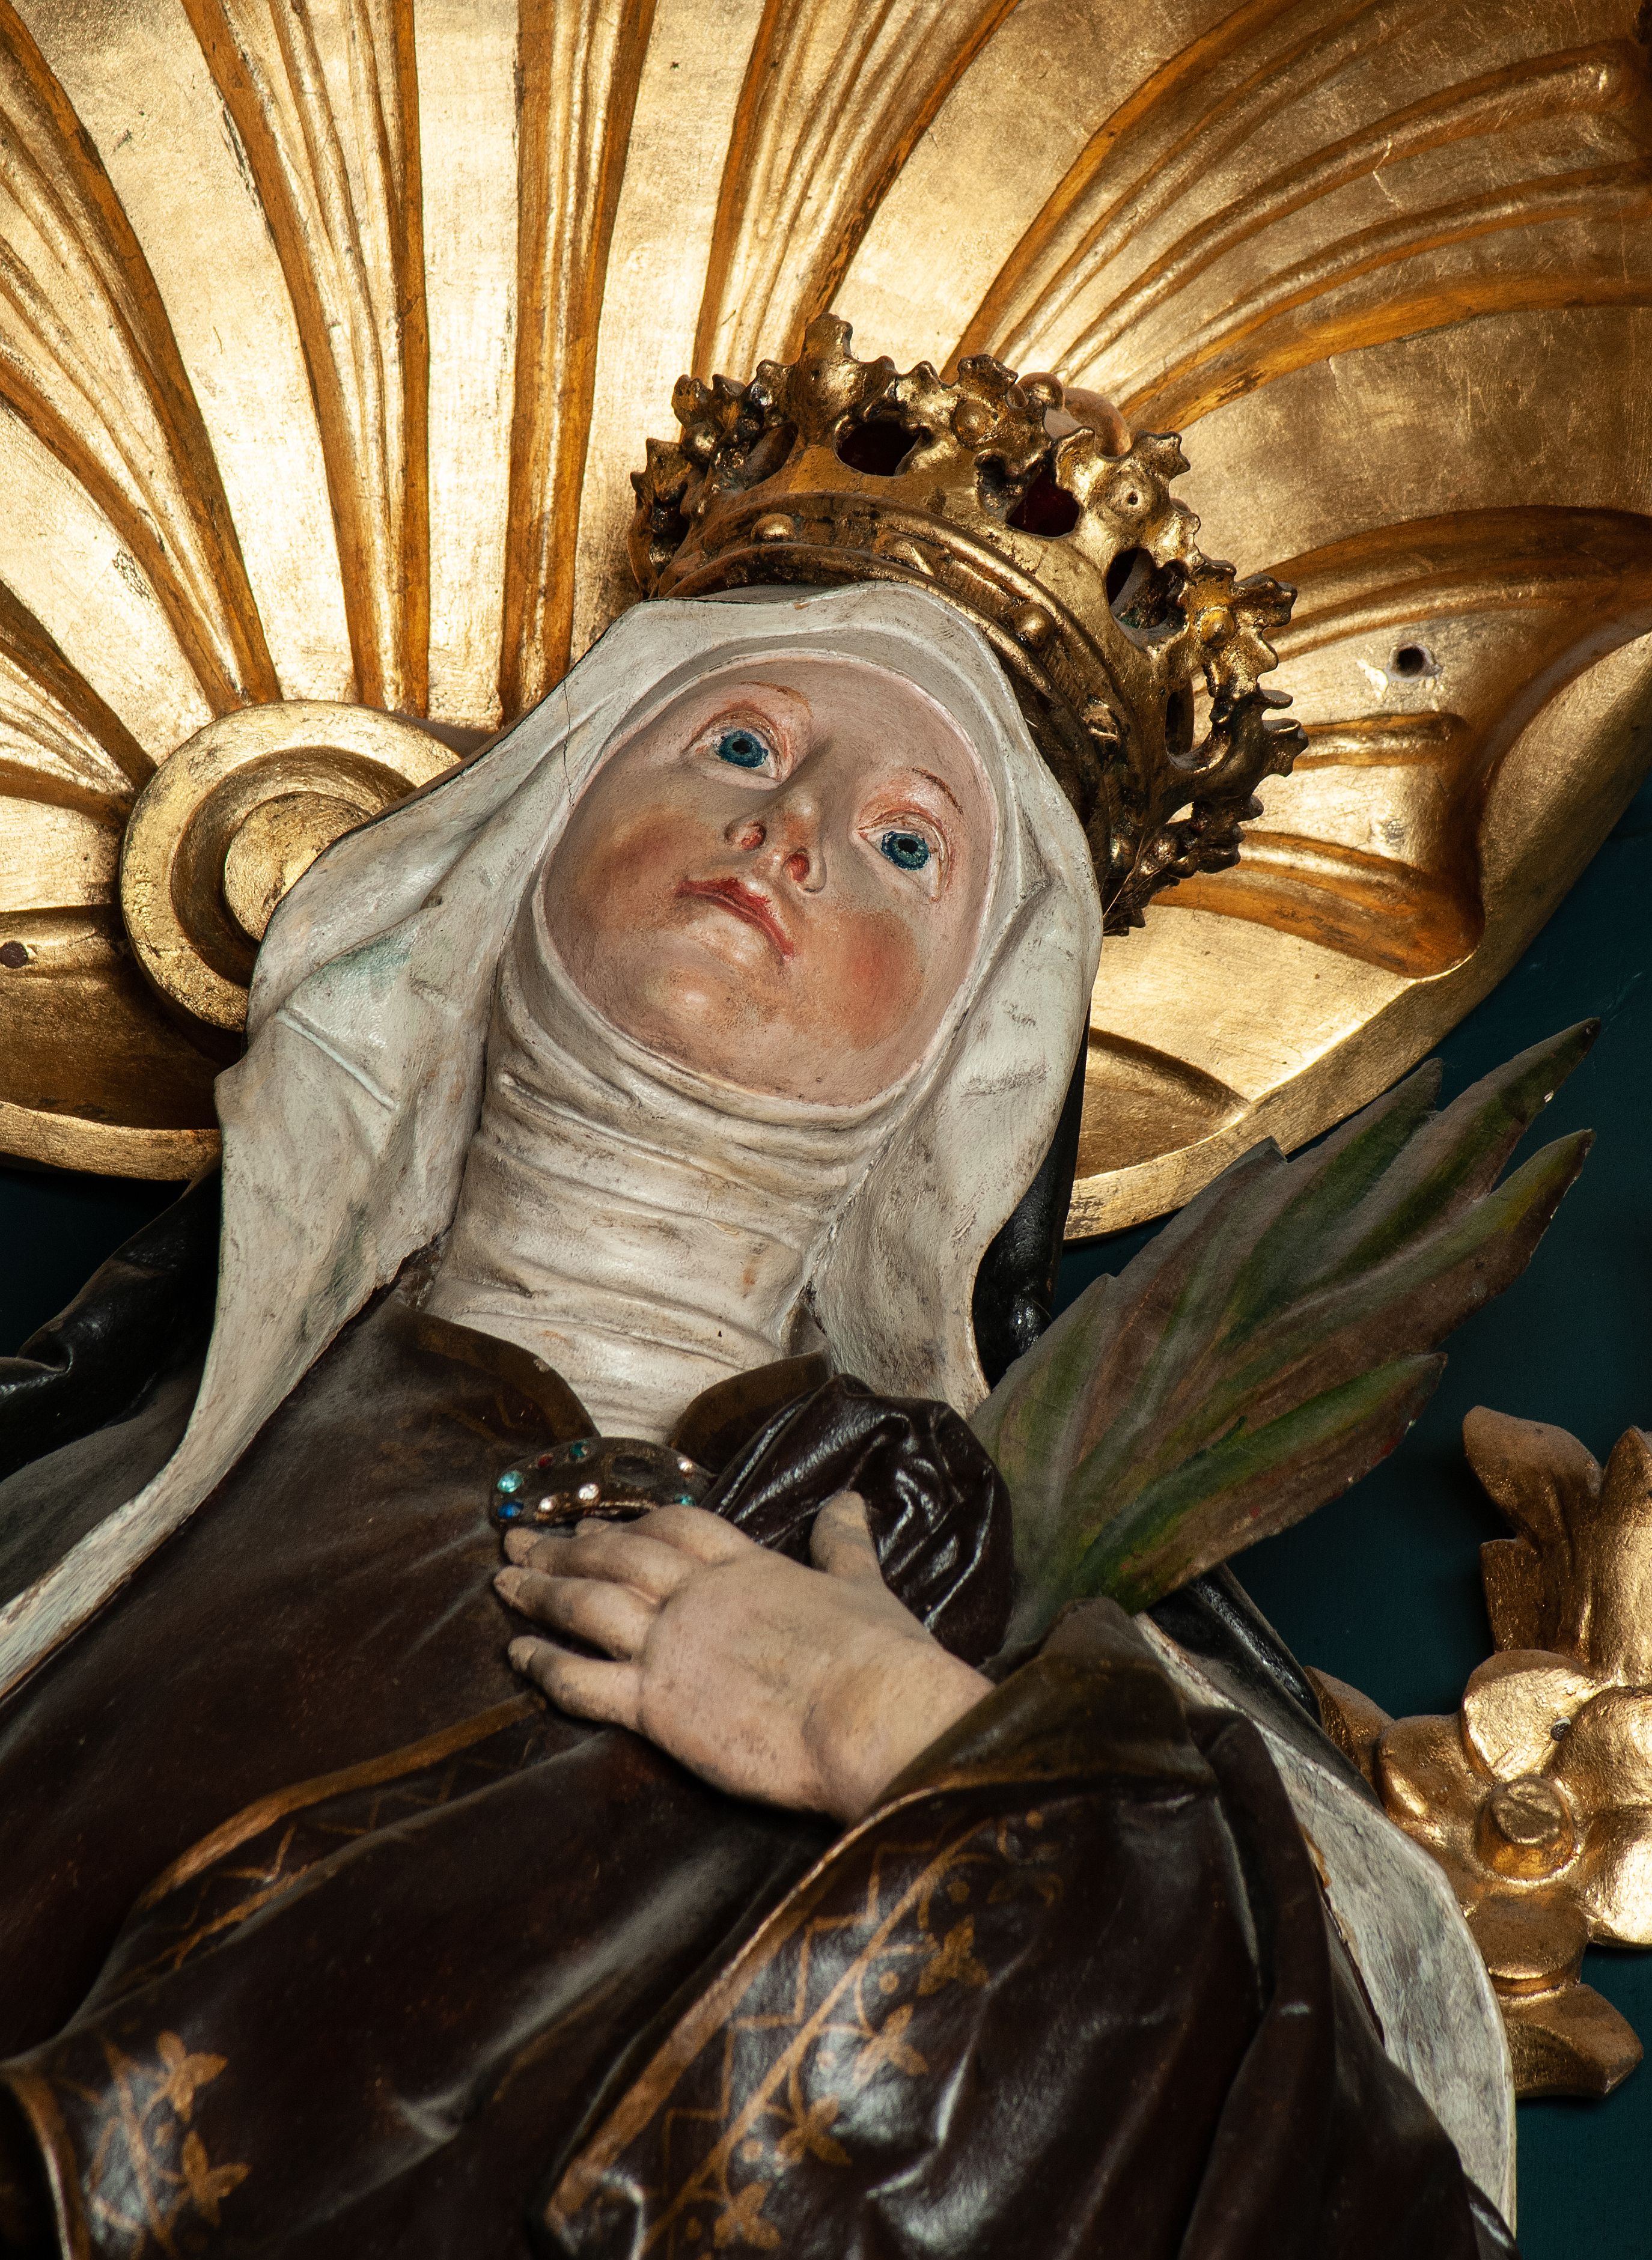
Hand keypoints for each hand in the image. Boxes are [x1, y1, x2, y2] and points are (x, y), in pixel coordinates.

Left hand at [495, 1494, 989, 1821]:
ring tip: (503, 1582)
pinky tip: (516, 1656)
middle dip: (564, 1546)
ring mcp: (672, 1647)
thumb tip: (851, 1501)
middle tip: (519, 1539)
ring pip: (588, 1607)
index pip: (673, 1529)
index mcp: (745, 1566)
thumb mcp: (863, 1582)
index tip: (596, 1522)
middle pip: (616, 1558)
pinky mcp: (658, 1707)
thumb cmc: (878, 1656)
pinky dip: (545, 1666)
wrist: (872, 1715)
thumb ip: (844, 1543)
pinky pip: (584, 1681)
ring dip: (541, 1591)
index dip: (629, 1523)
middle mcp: (698, 1596)